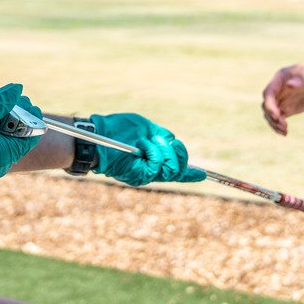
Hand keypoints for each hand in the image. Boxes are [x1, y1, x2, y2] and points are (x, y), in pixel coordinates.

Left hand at [88, 112, 205, 185]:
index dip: (191, 173)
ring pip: (171, 168)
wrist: (99, 136)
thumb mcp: (145, 127)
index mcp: (155, 159)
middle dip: (179, 153)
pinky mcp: (139, 176)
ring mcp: (146, 174)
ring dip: (163, 150)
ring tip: (146, 141)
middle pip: (179, 169)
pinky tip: (141, 144)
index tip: (203, 175)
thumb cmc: (118, 129)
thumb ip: (161, 135)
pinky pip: (157, 165)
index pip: (177, 170)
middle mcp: (153, 170)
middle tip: (166, 142)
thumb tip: (173, 141)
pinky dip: (152, 151)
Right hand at [261, 60, 303, 135]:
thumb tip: (290, 85)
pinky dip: (279, 126)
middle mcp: (278, 89)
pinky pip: (278, 119)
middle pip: (267, 105)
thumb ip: (302, 78)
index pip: (268, 93)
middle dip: (272, 116)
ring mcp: (282, 99)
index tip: (277, 115)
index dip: (270, 104)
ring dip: (274, 123)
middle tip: (283, 125)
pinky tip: (285, 133)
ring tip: (285, 131)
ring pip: (270, 114)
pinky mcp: (288, 108)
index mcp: (280, 79)